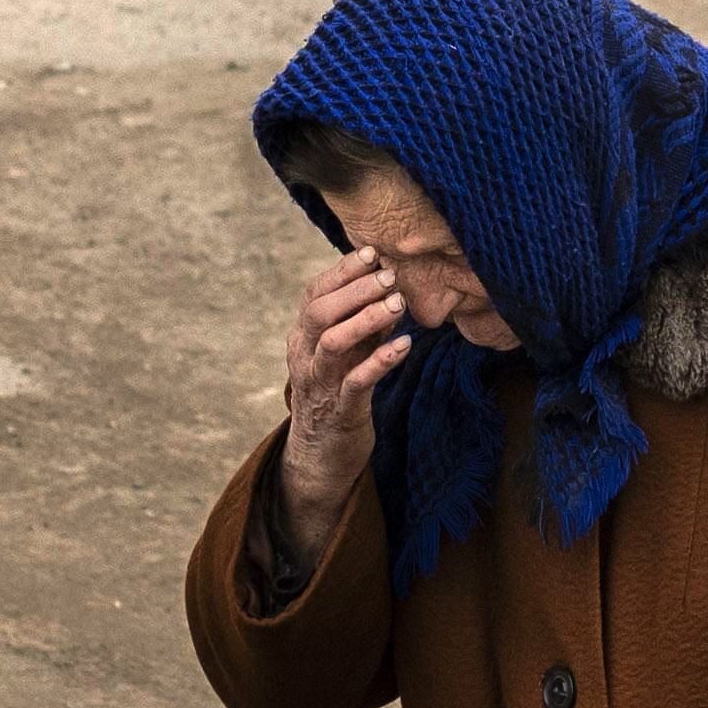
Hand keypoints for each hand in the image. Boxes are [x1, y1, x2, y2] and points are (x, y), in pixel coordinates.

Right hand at [275, 243, 418, 527]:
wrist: (320, 456)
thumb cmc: (337, 393)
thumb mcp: (344, 354)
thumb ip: (359, 322)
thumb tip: (388, 285)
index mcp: (302, 338)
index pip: (314, 293)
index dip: (342, 270)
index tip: (372, 251)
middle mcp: (304, 357)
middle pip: (319, 312)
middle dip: (356, 289)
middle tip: (390, 276)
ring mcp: (320, 384)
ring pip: (333, 343)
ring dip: (366, 319)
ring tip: (397, 304)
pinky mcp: (340, 411)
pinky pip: (356, 383)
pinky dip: (380, 361)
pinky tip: (404, 345)